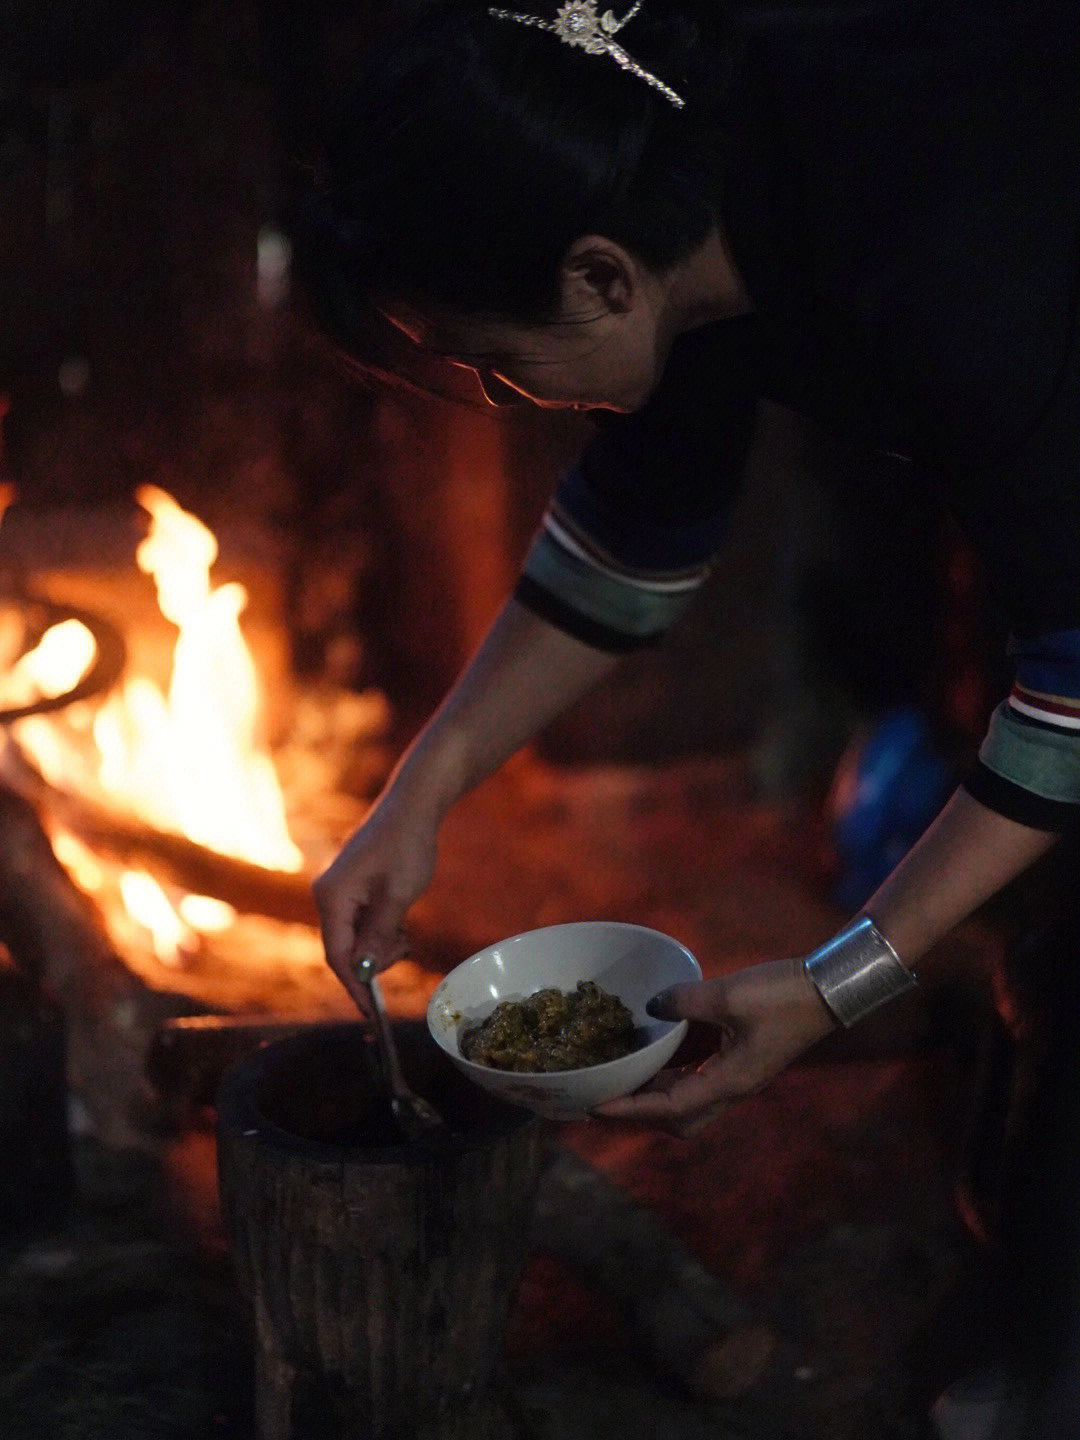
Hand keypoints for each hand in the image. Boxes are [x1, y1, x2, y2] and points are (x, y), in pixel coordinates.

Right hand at [313, 782, 438, 1011]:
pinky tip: (400, 923)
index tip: (372, 1011)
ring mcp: (340, 890)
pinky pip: (361, 922)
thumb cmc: (406, 846)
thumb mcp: (397, 897)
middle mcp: (328, 895)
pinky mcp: (353, 886)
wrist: (412, 805)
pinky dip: (381, 930)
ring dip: (380, 944)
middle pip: (344, 949)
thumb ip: (377, 936)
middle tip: (404, 949)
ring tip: (405, 933)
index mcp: (331, 898)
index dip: (354, 986)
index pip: (337, 956)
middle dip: (372, 960)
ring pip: (355, 937)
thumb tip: (362, 970)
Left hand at [593, 958, 838, 1136]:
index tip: (596, 1107)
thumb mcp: (727, 994)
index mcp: (730, 1081)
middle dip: (642, 1113)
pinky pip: (701, 1079)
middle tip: (607, 1096)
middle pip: (680, 1120)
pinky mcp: (743, 1061)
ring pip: (690, 1103)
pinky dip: (675, 1074)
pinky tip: (659, 1054)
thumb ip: (683, 1001)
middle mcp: (734, 1088)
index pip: (669, 1108)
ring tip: (625, 1078)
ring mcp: (740, 1076)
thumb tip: (651, 1006)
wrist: (827, 991)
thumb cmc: (782, 995)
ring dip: (657, 1095)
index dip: (630, 1108)